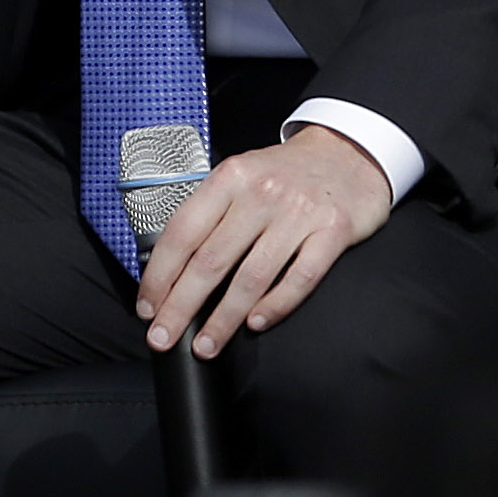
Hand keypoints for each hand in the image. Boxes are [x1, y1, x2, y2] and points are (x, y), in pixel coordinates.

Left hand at [137, 124, 392, 358]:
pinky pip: (300, 278)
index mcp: (229, 178)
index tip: (147, 307)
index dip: (159, 275)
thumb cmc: (286, 172)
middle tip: (163, 336)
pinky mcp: (334, 230)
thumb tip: (172, 267)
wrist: (350, 152)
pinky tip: (255, 323)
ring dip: (223, 318)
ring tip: (206, 345)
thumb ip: (211, 213)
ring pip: (251, 277)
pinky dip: (275, 305)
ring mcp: (299, 212)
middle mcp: (260, 193)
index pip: (182, 233)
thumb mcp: (240, 176)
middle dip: (181, 306)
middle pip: (210, 260)